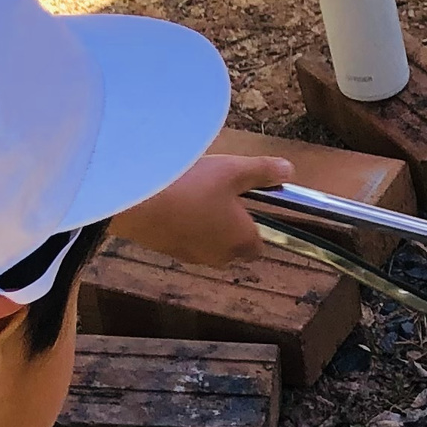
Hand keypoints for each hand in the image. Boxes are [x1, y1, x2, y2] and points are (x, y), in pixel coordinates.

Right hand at [111, 154, 294, 265]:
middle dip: (229, 227)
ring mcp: (189, 256)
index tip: (247, 207)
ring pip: (205, 243)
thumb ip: (263, 172)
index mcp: (242, 242)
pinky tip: (170, 201)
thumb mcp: (233, 170)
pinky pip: (180, 239)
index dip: (254, 228)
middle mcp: (219, 256)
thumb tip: (289, 170)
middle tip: (219, 195)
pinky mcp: (163, 250)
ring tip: (192, 194)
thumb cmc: (193, 187)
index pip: (258, 247)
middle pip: (231, 248)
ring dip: (203, 226)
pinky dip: (180, 225)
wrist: (137, 203)